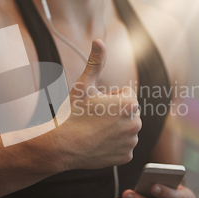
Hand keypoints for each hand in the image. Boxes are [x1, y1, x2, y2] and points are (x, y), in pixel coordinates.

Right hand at [58, 39, 141, 169]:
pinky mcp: (127, 156)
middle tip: (94, 119)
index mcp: (129, 103)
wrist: (62, 146)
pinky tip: (98, 143)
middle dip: (114, 112)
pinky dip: (113, 145)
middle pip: (127, 111)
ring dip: (115, 128)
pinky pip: (123, 146)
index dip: (108, 97)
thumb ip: (95, 62)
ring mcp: (132, 141)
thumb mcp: (83, 85)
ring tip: (95, 131)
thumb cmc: (72, 114)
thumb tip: (99, 41)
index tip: (96, 105)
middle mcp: (136, 123)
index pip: (125, 94)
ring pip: (126, 129)